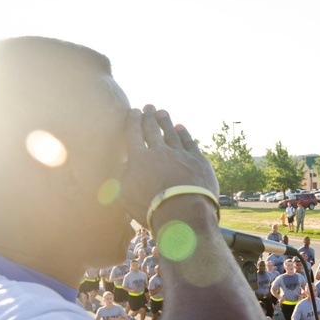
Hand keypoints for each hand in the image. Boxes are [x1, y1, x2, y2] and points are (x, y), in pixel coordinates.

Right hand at [120, 105, 218, 226]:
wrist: (184, 213)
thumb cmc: (151, 209)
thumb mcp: (126, 196)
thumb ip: (122, 177)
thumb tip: (122, 165)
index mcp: (139, 158)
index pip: (133, 133)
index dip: (133, 121)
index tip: (133, 111)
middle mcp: (159, 151)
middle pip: (152, 129)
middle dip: (149, 116)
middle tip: (148, 106)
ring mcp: (179, 154)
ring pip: (171, 133)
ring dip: (166, 122)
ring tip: (162, 112)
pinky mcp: (197, 160)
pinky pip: (189, 142)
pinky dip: (184, 134)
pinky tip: (181, 128)